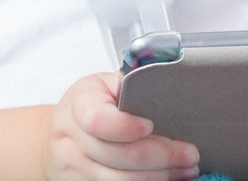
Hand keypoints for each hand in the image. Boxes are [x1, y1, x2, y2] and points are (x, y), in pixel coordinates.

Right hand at [44, 72, 199, 180]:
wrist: (57, 139)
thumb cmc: (89, 106)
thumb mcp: (102, 86)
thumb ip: (129, 83)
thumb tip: (165, 76)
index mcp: (78, 105)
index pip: (98, 120)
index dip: (127, 126)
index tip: (152, 125)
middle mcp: (71, 140)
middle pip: (119, 156)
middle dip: (162, 157)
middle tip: (190, 154)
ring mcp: (75, 170)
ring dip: (161, 177)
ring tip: (187, 169)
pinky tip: (167, 179)